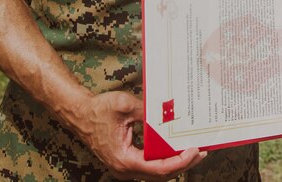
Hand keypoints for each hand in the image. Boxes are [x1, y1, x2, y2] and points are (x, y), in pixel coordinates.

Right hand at [70, 90, 205, 180]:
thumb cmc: (98, 110)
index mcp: (124, 160)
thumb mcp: (125, 105)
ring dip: (176, 163)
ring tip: (194, 151)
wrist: (79, 114)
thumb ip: (148, 111)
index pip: (159, 168)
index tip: (195, 150)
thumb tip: (170, 114)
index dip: (180, 161)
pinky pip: (150, 166)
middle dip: (183, 164)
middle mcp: (125, 169)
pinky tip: (176, 149)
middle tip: (202, 152)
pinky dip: (165, 159)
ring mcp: (125, 167)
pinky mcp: (127, 161)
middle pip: (161, 175)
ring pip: (156, 173)